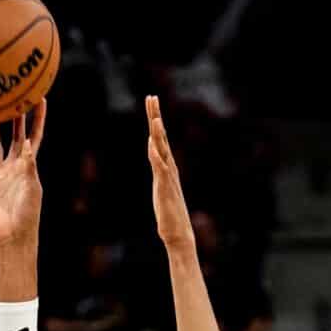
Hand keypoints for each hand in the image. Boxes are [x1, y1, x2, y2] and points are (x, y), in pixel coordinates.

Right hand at [0, 102, 46, 250]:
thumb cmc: (27, 215)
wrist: (12, 236)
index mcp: (29, 165)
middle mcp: (14, 166)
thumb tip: (26, 142)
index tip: (41, 98)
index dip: (38, 118)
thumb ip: (29, 165)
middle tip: (11, 94)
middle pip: (14, 135)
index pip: (35, 136)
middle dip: (14, 116)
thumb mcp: (31, 188)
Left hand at [145, 97, 194, 254]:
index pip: (159, 138)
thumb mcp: (160, 189)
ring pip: (163, 149)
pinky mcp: (165, 187)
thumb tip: (157, 160)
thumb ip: (159, 173)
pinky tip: (152, 144)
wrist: (178, 233)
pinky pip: (160, 168)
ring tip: (155, 117)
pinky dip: (156, 155)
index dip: (155, 120)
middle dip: (156, 116)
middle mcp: (169, 167)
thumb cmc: (169, 214)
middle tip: (152, 97)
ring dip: (159, 133)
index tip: (152, 103)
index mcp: (166, 166)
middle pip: (161, 137)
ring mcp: (168, 176)